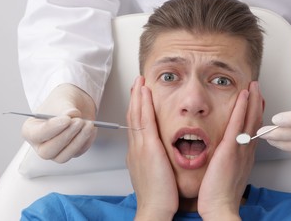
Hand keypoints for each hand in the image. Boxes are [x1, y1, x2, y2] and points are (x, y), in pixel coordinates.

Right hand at [21, 84, 96, 162]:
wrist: (75, 104)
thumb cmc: (62, 103)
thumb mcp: (62, 99)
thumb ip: (65, 107)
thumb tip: (72, 114)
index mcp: (31, 129)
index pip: (36, 135)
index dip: (52, 129)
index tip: (66, 119)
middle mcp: (41, 144)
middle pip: (48, 151)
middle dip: (66, 136)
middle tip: (79, 121)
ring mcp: (56, 150)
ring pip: (63, 156)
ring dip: (78, 140)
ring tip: (88, 124)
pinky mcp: (71, 152)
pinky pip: (79, 152)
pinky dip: (87, 140)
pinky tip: (91, 128)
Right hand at [126, 76, 177, 219]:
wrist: (155, 209)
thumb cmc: (158, 195)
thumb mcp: (154, 173)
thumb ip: (154, 160)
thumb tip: (158, 155)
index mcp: (138, 153)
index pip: (136, 125)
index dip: (136, 108)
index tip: (139, 97)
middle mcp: (136, 147)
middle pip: (133, 116)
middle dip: (135, 97)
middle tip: (137, 83)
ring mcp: (140, 146)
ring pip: (136, 114)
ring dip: (138, 96)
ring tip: (140, 81)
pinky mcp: (148, 147)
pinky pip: (144, 120)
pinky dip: (143, 104)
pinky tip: (144, 92)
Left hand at [198, 81, 262, 219]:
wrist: (220, 208)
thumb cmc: (220, 194)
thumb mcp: (228, 175)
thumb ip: (230, 162)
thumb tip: (227, 155)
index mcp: (245, 156)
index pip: (253, 130)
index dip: (256, 115)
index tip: (256, 102)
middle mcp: (246, 150)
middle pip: (255, 121)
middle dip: (257, 103)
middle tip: (258, 88)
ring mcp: (240, 149)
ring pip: (249, 119)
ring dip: (252, 100)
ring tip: (253, 85)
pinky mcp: (230, 149)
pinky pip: (237, 124)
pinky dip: (241, 108)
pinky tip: (243, 95)